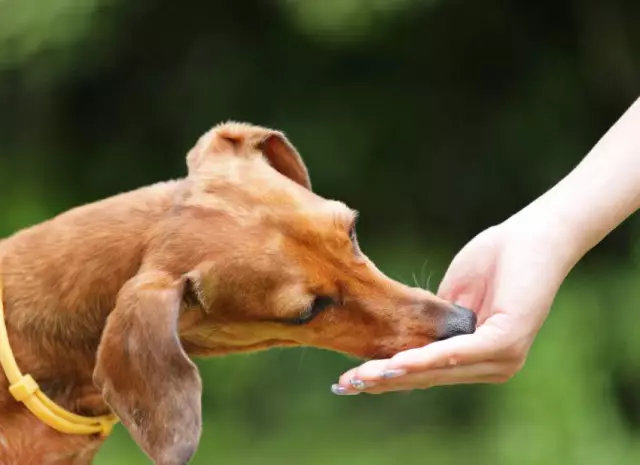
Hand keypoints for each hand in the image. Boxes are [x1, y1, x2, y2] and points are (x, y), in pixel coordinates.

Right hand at [332, 219, 571, 394]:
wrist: (534, 236)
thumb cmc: (497, 260)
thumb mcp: (452, 296)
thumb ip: (432, 323)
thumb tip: (402, 339)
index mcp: (477, 356)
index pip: (425, 372)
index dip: (387, 376)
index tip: (350, 379)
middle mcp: (491, 366)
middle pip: (427, 378)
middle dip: (382, 382)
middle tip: (344, 385)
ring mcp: (501, 358)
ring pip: (438, 371)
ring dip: (396, 374)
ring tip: (361, 378)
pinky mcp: (506, 342)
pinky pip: (458, 354)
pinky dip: (425, 359)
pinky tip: (397, 362)